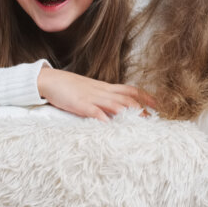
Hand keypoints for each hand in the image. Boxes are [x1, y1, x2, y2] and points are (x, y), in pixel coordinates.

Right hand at [37, 66, 157, 120]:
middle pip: (127, 97)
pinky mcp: (80, 104)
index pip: (129, 89)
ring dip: (128, 113)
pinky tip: (110, 126)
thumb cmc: (69, 86)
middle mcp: (102, 91)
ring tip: (140, 123)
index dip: (145, 96)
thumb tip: (115, 105)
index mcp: (105, 87)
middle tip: (154, 118)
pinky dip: (103, 119)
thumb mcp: (90, 89)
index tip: (157, 104)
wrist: (50, 80)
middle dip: (142, 107)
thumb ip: (102, 96)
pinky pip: (94, 111)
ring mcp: (91, 97)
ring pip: (115, 103)